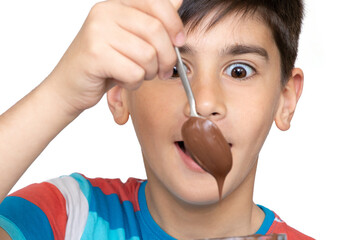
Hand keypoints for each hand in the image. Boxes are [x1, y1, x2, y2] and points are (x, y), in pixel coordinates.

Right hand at [47, 0, 184, 114]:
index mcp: (116, 5)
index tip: (179, 42)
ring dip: (148, 73)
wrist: (69, 86)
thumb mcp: (130, 39)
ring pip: (147, 54)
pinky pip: (134, 72)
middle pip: (156, 31)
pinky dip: (134, 83)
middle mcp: (105, 12)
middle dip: (166, 57)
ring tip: (136, 74)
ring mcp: (98, 31)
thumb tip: (178, 0)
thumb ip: (151, 20)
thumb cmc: (103, 65)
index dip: (175, 25)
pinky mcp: (95, 54)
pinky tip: (123, 81)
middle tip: (163, 71)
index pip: (158, 4)